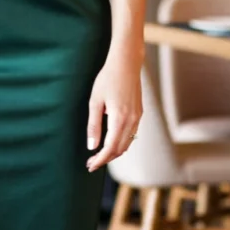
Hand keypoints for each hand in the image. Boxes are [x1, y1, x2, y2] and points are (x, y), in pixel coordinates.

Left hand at [85, 48, 141, 171]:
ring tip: (99, 155)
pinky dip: (121, 143)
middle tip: (91, 163)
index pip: (110, 148)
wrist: (126, 63)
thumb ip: (94, 125)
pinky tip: (111, 142)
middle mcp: (132, 121)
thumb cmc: (108, 79)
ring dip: (114, 153)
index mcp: (120, 119)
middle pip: (120, 149)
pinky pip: (132, 135)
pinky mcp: (139, 113)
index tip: (90, 165)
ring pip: (127, 143)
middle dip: (106, 159)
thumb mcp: (95, 101)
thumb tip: (92, 146)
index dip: (100, 159)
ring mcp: (138, 118)